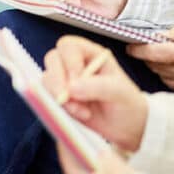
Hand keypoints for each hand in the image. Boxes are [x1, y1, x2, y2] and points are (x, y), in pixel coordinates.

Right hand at [43, 35, 148, 150]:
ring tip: (82, 111)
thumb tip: (71, 87)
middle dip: (58, 81)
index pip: (69, 46)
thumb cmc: (126, 104)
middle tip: (70, 98)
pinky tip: (78, 114)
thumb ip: (98, 87)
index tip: (75, 81)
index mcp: (91, 54)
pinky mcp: (58, 96)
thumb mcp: (120, 93)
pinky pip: (47, 96)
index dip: (69, 62)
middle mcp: (75, 63)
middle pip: (52, 59)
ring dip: (59, 96)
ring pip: (47, 78)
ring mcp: (64, 79)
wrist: (125, 127)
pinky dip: (59, 107)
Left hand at [127, 25, 173, 98]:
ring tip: (167, 59)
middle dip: (148, 56)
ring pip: (161, 76)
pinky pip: (172, 85)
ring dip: (159, 67)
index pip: (152, 53)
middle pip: (154, 65)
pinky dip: (170, 77)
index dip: (137, 49)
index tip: (131, 46)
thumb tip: (161, 34)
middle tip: (149, 49)